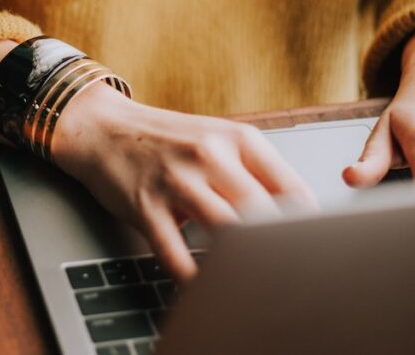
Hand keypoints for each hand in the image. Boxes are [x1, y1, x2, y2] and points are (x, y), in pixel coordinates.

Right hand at [51, 83, 316, 281]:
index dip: (307, 226)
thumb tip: (296, 216)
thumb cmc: (166, 140)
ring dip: (239, 262)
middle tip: (285, 272)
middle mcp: (210, 155)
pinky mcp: (145, 206)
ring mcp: (176, 181)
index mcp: (238, 139)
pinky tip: (203, 285)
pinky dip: (192, 277)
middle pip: (261, 213)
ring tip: (250, 283)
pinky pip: (175, 253)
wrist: (103, 128)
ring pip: (225, 231)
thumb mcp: (217, 140)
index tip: (311, 248)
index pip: (290, 188)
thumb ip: (254, 171)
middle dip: (277, 248)